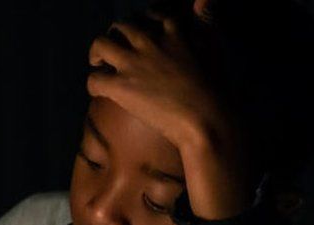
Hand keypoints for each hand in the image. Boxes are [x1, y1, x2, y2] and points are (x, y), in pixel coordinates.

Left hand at [87, 3, 253, 219]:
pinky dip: (94, 85)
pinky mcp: (121, 87)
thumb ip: (207, 20)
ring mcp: (133, 63)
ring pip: (100, 45)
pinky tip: (100, 93)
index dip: (146, 23)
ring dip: (97, 54)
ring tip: (100, 65)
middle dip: (118, 36)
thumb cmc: (219, 89)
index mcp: (174, 30)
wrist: (208, 120)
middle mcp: (150, 41)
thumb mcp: (216, 44)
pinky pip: (94, 80)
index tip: (146, 35)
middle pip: (123, 26)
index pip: (153, 14)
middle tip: (119, 52)